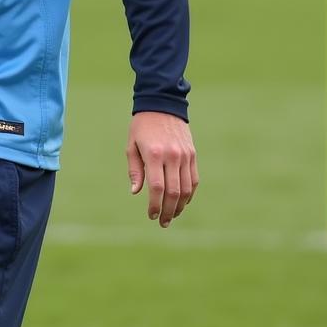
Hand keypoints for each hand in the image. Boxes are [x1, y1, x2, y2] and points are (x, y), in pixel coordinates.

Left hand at [126, 111, 197, 227]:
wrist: (163, 104)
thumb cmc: (142, 126)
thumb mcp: (132, 145)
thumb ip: (135, 169)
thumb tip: (136, 192)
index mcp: (154, 154)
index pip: (157, 188)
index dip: (155, 205)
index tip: (151, 215)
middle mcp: (172, 156)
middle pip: (174, 192)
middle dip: (168, 211)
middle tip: (163, 222)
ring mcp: (184, 156)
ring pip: (186, 189)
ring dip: (180, 206)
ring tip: (172, 216)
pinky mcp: (192, 154)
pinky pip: (194, 180)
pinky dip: (189, 194)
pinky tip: (182, 202)